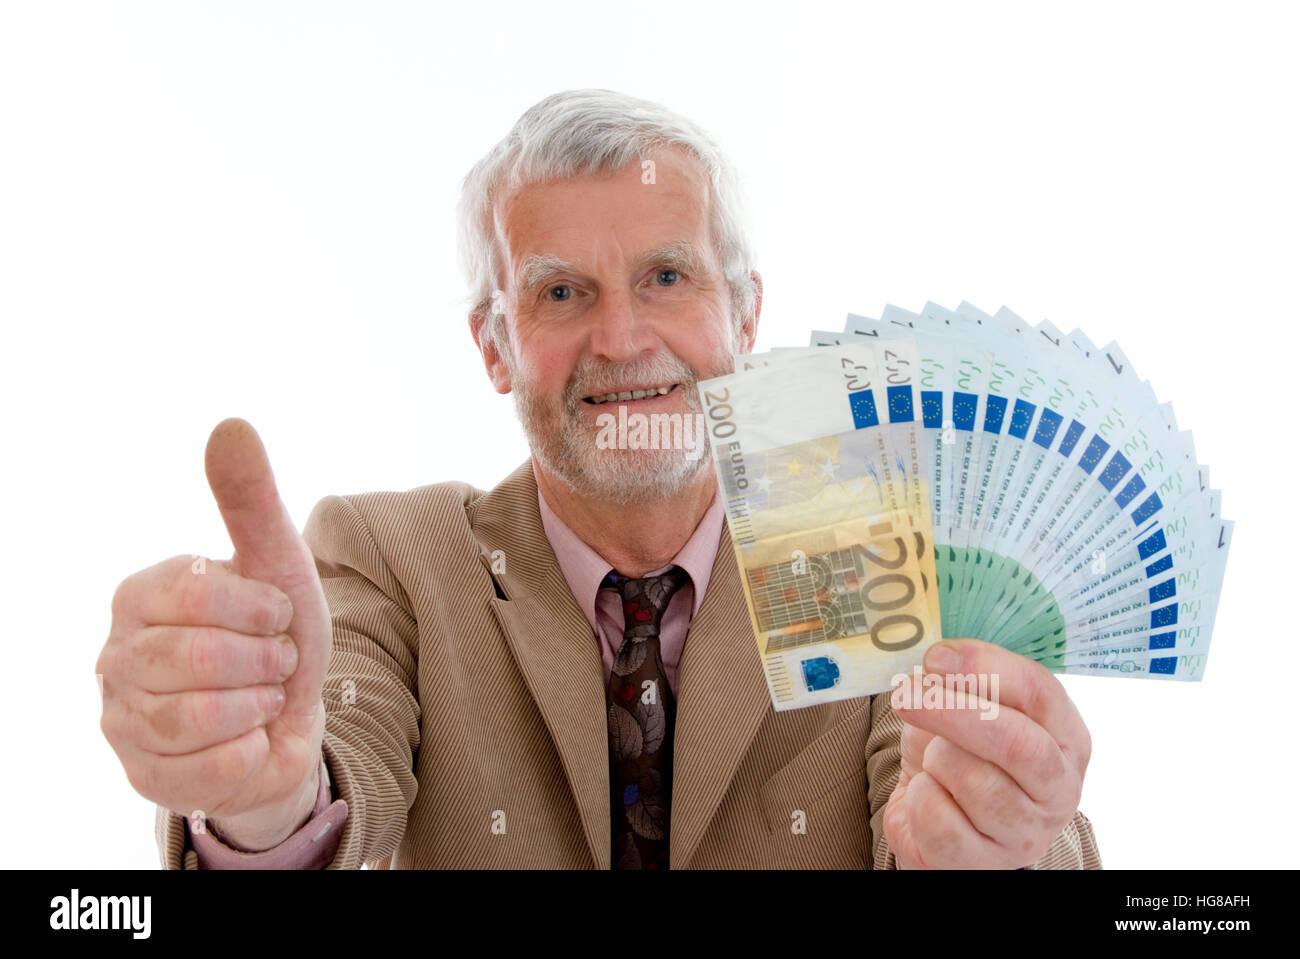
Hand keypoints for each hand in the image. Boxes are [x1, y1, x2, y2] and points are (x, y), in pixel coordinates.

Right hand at [97, 419, 332, 844]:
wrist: (289, 721)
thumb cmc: (273, 636)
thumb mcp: (275, 562)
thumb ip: (249, 498)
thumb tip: (231, 424)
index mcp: (139, 594)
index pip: (199, 592)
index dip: (260, 607)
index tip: (278, 615)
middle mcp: (116, 655)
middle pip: (198, 657)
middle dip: (262, 660)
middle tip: (273, 661)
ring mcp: (122, 720)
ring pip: (195, 715)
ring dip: (256, 705)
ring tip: (262, 697)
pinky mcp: (144, 776)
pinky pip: (209, 769)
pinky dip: (251, 751)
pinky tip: (249, 738)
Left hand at [882, 638, 1090, 868]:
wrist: (935, 814)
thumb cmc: (958, 751)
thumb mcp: (965, 705)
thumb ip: (964, 680)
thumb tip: (938, 661)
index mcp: (1066, 736)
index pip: (1040, 692)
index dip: (985, 668)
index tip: (935, 657)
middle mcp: (1059, 787)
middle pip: (1015, 742)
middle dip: (953, 712)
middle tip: (906, 694)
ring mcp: (1027, 831)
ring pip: (974, 781)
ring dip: (936, 760)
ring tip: (935, 762)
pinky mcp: (986, 863)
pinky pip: (938, 818)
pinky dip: (919, 798)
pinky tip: (928, 796)